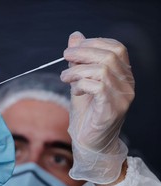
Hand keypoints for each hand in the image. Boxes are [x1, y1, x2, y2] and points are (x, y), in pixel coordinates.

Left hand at [60, 31, 134, 183]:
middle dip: (83, 52)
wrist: (90, 142)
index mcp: (123, 75)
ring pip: (102, 70)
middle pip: (109, 56)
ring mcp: (122, 97)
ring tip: (65, 78)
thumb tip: (75, 36)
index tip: (75, 47)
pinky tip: (75, 91)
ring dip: (77, 70)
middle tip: (65, 55)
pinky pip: (98, 86)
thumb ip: (79, 60)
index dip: (95, 42)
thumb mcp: (80, 80)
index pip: (117, 48)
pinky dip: (81, 84)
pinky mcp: (112, 108)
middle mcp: (127, 84)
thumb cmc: (86, 112)